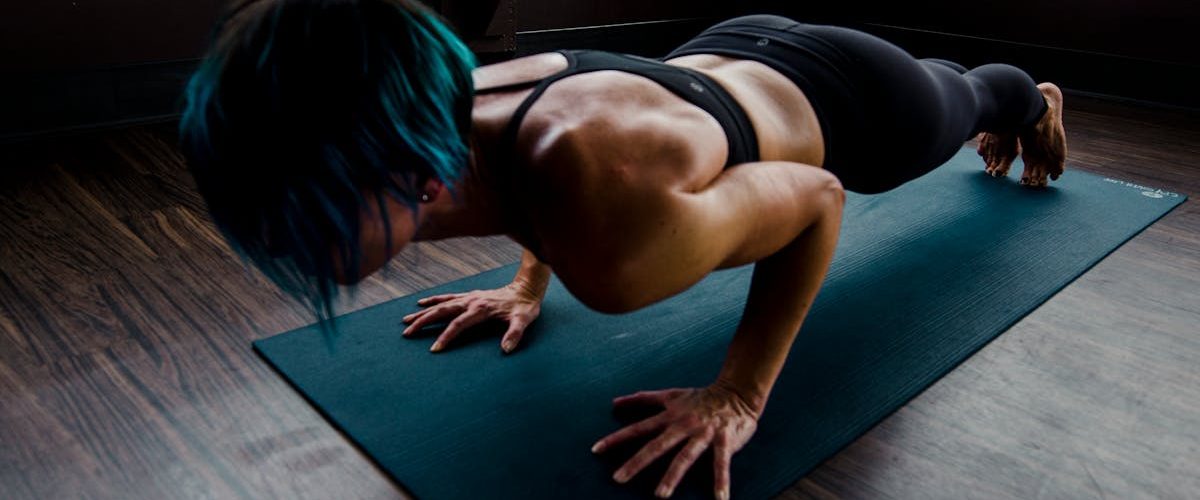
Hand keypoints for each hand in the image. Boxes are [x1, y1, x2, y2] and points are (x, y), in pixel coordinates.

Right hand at [400, 282, 541, 352]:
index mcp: (481, 309)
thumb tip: (506, 349)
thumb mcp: (524, 320)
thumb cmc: (525, 306)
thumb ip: (515, 334)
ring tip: (406, 320)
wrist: (526, 288)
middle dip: (423, 322)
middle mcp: (471, 301)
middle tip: (407, 333)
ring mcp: (469, 297)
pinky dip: (433, 300)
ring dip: (423, 312)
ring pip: (440, 304)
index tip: (434, 349)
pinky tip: (421, 303)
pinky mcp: (469, 295)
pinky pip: (446, 297)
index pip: (458, 324)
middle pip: (441, 312)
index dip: (446, 336)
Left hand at [591, 381, 760, 498]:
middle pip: (656, 445)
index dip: (616, 438)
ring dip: (672, 476)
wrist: (737, 392)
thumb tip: (614, 402)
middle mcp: (683, 425)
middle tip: (618, 478)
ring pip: (685, 457)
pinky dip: (721, 481)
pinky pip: (721, 464)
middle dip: (636, 462)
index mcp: (669, 417)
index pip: (638, 428)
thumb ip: (642, 399)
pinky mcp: (724, 441)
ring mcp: (703, 434)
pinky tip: (720, 499)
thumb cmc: (701, 397)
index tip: (596, 450)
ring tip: (660, 495)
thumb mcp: (670, 395)